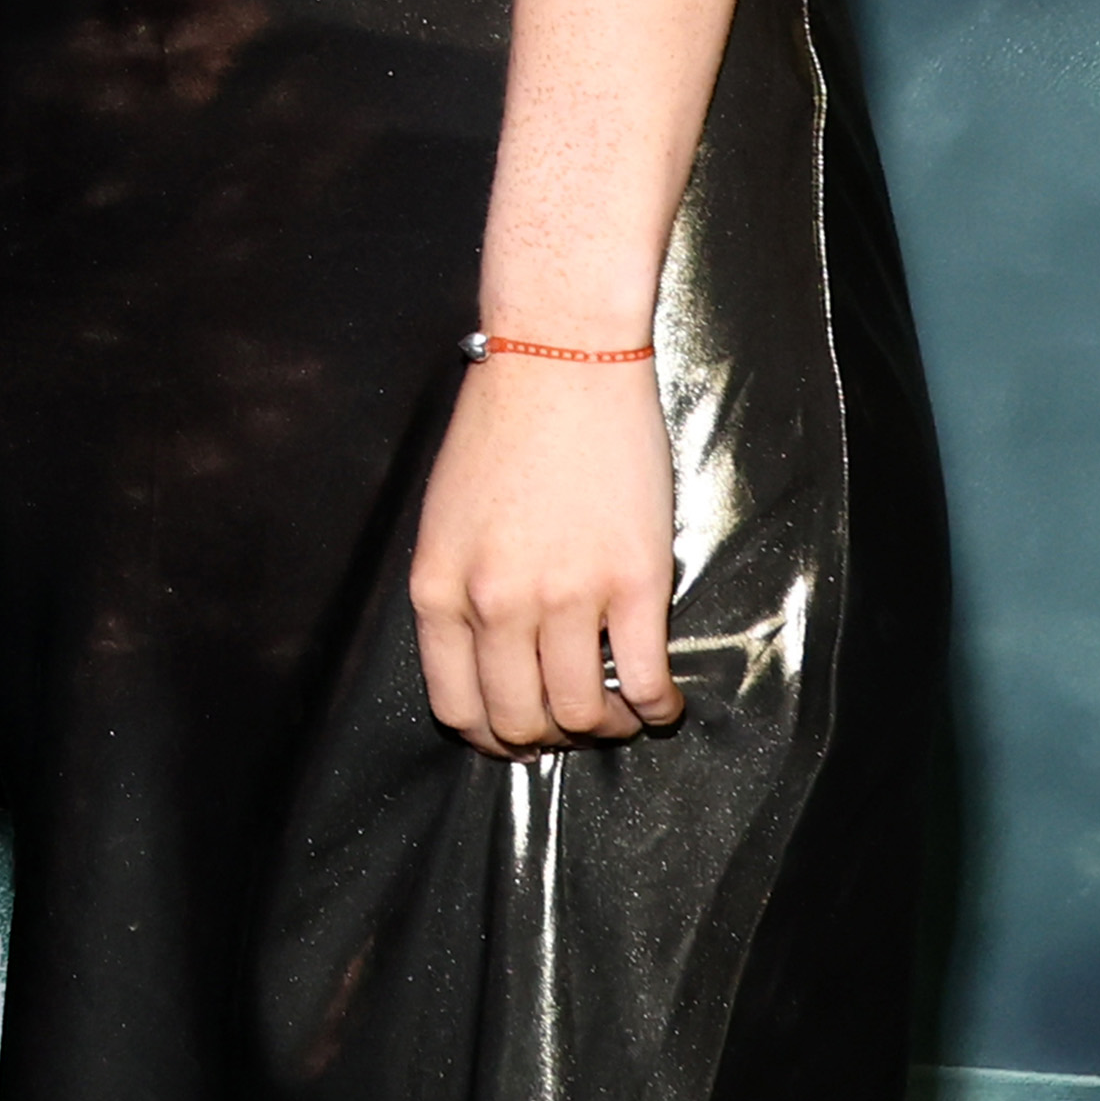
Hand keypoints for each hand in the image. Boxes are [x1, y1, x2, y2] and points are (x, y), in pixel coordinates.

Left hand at [408, 354, 677, 756]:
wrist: (560, 361)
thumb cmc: (500, 429)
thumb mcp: (444, 520)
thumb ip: (458, 591)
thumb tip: (485, 660)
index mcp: (440, 588)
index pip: (456, 706)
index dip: (489, 737)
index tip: (514, 738)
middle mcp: (496, 603)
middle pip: (520, 720)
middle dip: (547, 739)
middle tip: (570, 726)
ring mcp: (566, 597)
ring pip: (582, 713)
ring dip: (604, 729)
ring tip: (617, 714)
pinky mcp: (633, 583)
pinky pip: (646, 682)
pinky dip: (656, 710)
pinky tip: (659, 704)